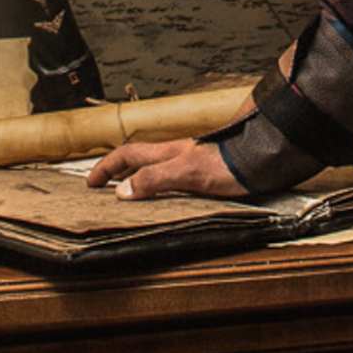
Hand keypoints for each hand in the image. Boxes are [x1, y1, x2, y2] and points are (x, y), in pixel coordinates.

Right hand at [84, 135, 248, 199]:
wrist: (261, 160)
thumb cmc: (228, 164)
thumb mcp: (185, 173)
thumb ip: (154, 179)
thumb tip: (122, 190)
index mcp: (167, 153)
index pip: (127, 155)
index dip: (107, 167)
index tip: (91, 183)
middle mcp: (177, 156)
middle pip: (139, 159)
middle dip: (118, 170)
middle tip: (103, 186)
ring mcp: (192, 163)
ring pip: (156, 168)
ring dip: (138, 178)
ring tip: (129, 195)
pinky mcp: (206, 174)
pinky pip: (173, 179)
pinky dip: (160, 187)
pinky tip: (166, 199)